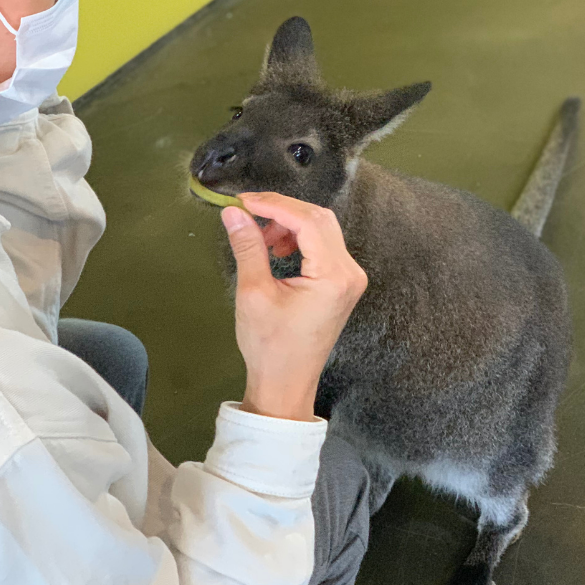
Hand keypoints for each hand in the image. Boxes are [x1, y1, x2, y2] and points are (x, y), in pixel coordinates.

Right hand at [221, 193, 366, 420]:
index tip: (244, 201)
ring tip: (260, 238)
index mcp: (334, 276)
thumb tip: (234, 213)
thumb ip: (248, 247)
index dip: (274, 205)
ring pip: (322, 229)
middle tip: (248, 212)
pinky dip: (299, 239)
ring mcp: (350, 278)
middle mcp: (350, 273)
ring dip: (290, 224)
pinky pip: (323, 246)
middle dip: (282, 210)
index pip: (308, 221)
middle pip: (320, 219)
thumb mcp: (253, 293)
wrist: (286, 383)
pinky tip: (276, 249)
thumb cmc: (270, 346)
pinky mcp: (342, 283)